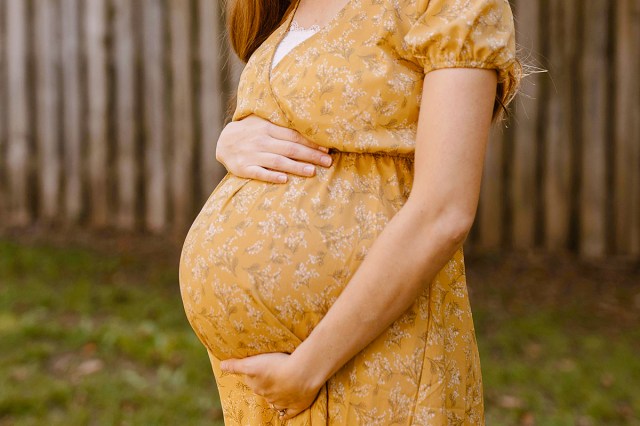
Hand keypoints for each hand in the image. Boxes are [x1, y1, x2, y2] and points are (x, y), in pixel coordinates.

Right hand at [216, 115, 332, 183]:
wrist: (223, 142)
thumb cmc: (251, 131)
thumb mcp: (263, 122)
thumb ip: (281, 124)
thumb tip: (309, 125)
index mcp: (268, 128)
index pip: (293, 135)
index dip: (311, 142)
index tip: (326, 149)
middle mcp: (261, 141)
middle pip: (290, 149)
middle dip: (310, 155)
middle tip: (328, 162)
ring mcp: (252, 155)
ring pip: (277, 161)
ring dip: (295, 167)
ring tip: (312, 171)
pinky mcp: (244, 168)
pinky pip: (259, 173)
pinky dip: (271, 176)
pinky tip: (284, 180)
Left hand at [220, 352, 322, 420]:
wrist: (301, 373)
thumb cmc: (276, 366)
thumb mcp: (252, 364)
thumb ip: (236, 366)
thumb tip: (221, 366)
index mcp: (258, 387)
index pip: (252, 381)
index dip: (254, 374)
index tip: (258, 369)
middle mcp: (269, 397)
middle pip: (264, 392)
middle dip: (265, 386)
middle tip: (270, 376)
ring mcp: (283, 403)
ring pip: (276, 403)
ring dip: (275, 398)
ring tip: (278, 391)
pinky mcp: (297, 405)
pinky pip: (289, 413)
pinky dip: (285, 413)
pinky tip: (283, 413)